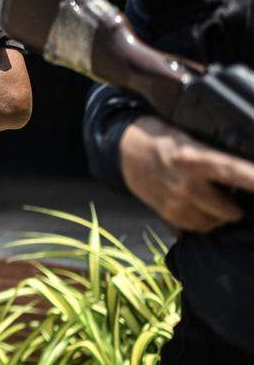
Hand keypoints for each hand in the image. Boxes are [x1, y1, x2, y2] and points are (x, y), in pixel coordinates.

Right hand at [121, 116, 253, 233]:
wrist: (122, 150)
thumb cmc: (161, 138)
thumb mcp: (189, 138)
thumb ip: (213, 155)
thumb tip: (241, 171)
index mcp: (195, 158)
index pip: (235, 172)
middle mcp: (186, 184)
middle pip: (229, 210)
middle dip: (237, 206)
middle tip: (235, 195)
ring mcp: (175, 202)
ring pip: (213, 221)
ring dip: (220, 215)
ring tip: (216, 202)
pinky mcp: (166, 213)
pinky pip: (196, 226)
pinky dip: (203, 220)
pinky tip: (199, 207)